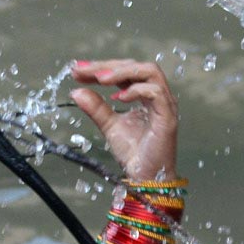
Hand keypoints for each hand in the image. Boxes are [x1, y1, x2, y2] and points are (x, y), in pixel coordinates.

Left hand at [69, 58, 179, 182]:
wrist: (146, 177)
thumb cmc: (134, 152)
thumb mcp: (108, 125)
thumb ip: (96, 108)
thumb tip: (76, 92)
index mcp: (144, 94)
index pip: (124, 71)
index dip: (101, 67)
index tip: (77, 70)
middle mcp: (156, 94)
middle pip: (135, 66)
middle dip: (107, 66)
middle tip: (84, 71)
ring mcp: (164, 103)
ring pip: (150, 72)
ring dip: (123, 72)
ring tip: (101, 79)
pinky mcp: (168, 116)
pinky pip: (155, 93)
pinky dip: (136, 90)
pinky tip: (118, 98)